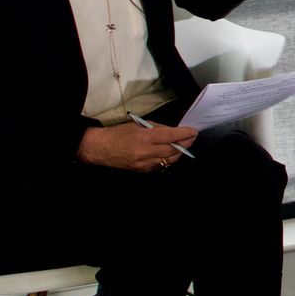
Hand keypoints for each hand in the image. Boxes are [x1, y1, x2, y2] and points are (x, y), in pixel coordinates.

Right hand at [76, 122, 196, 171]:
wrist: (100, 148)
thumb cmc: (118, 133)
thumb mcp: (138, 125)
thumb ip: (157, 128)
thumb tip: (173, 131)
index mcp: (144, 137)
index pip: (170, 136)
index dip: (184, 134)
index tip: (193, 131)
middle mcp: (145, 152)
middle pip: (173, 150)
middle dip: (185, 144)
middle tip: (192, 138)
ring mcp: (144, 164)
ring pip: (169, 160)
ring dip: (179, 152)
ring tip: (183, 145)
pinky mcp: (142, 171)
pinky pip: (161, 165)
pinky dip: (168, 159)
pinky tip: (170, 153)